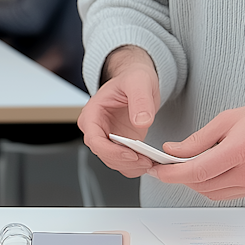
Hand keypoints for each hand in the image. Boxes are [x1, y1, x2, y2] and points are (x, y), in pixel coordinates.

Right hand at [78, 45, 160, 176]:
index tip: (132, 154)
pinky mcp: (119, 145)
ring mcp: (107, 138)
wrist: (137, 81)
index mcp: (92, 113)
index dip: (111, 151)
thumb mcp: (139, 82)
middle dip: (125, 161)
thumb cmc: (132, 78)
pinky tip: (150, 161)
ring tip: (152, 161)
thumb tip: (141, 121)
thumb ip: (140, 100)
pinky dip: (136, 166)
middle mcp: (96, 128)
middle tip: (147, 160)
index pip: (94, 139)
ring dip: (132, 166)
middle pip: (103, 154)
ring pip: (113, 162)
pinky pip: (124, 162)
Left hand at [150, 99, 244, 199]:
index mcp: (241, 150)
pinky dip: (209, 184)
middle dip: (179, 176)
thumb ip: (198, 139)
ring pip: (210, 192)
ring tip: (187, 164)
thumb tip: (172, 151)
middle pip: (201, 184)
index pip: (197, 171)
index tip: (157, 169)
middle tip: (166, 164)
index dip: (172, 173)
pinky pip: (223, 193)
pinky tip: (207, 170)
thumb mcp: (228, 118)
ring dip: (193, 182)